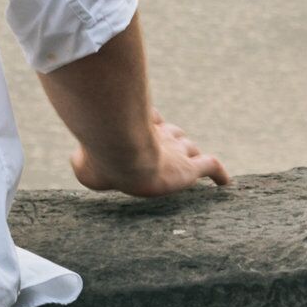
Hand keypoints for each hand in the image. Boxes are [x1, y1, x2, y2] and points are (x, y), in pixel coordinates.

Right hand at [71, 118, 229, 197]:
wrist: (120, 154)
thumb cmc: (100, 157)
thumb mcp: (83, 165)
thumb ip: (84, 163)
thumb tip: (80, 160)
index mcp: (135, 130)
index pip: (149, 124)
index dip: (150, 126)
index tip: (150, 126)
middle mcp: (157, 136)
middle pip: (172, 135)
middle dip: (171, 140)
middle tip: (171, 149)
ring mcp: (175, 151)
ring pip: (188, 149)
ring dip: (188, 156)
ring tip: (193, 163)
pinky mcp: (189, 169)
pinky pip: (210, 167)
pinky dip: (218, 174)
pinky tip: (225, 183)